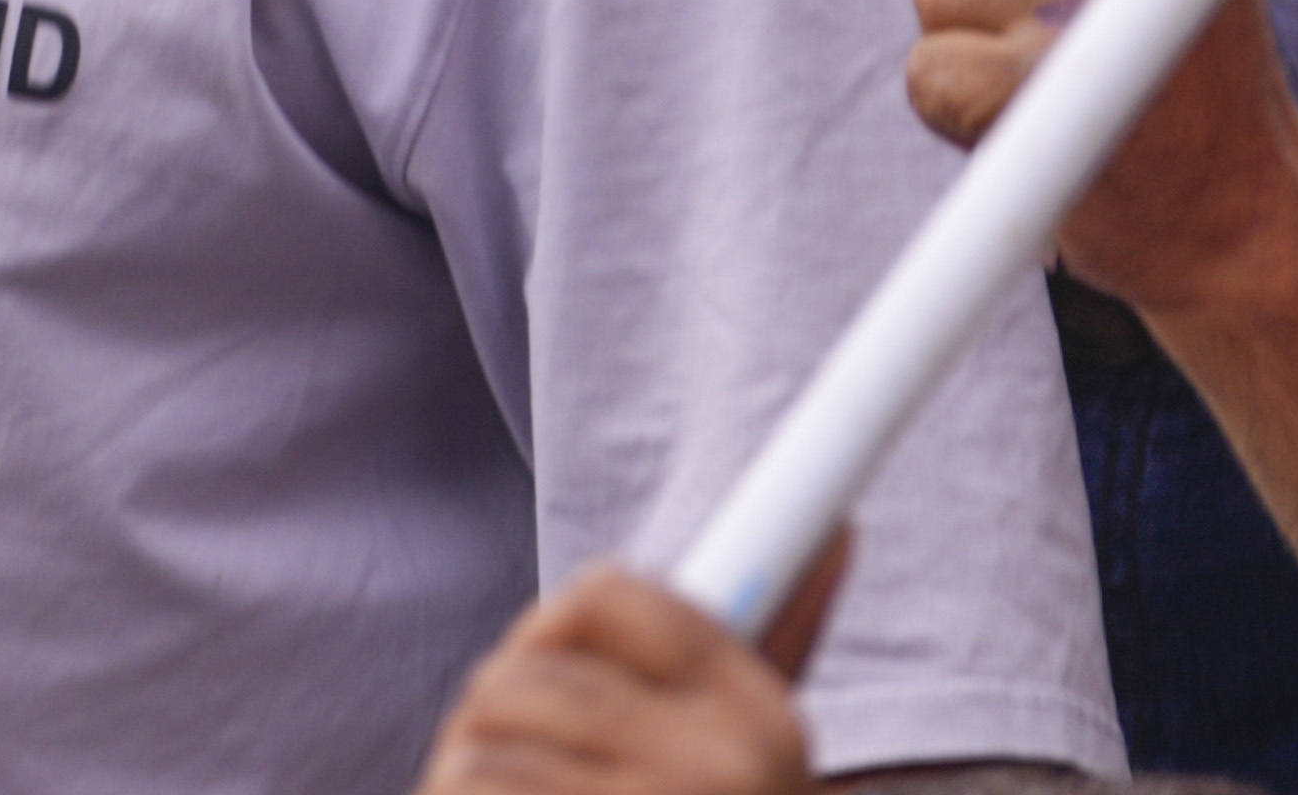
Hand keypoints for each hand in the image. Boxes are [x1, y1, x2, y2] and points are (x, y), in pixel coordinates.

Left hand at [412, 542, 833, 792]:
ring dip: (468, 790)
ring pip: (477, 747)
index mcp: (763, 724)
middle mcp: (718, 769)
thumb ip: (780, 645)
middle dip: (495, 724)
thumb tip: (832, 529)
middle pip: (520, 672)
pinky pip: (465, 794)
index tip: (542, 675)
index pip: (613, 593)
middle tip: (518, 781)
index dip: (555, 629)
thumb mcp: (762, 766)